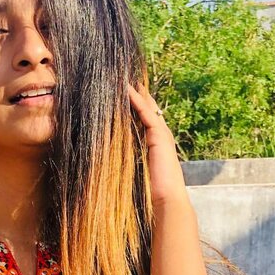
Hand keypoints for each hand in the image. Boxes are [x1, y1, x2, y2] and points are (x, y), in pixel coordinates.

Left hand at [128, 80, 189, 207]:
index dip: (133, 104)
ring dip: (134, 91)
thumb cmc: (149, 190)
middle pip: (146, 107)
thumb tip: (108, 157)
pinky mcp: (159, 134)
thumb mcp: (134, 170)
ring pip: (146, 106)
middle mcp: (159, 134)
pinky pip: (146, 112)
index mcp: (154, 142)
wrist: (166, 198)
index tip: (120, 91)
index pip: (143, 117)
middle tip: (120, 77)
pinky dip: (136, 99)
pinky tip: (127, 89)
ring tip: (121, 76)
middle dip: (135, 92)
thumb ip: (126, 159)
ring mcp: (161, 133)